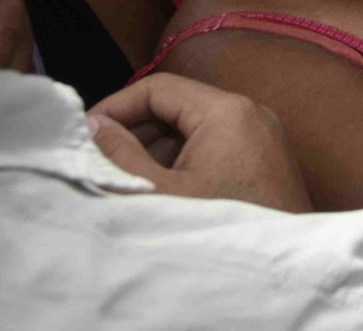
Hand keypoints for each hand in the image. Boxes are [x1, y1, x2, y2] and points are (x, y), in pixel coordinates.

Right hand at [86, 74, 310, 212]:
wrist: (276, 274)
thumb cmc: (218, 233)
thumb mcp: (157, 192)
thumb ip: (120, 154)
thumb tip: (95, 126)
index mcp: (228, 111)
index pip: (159, 87)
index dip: (116, 107)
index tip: (86, 133)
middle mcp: (251, 114)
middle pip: (177, 106)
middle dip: (134, 131)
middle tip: (98, 160)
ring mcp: (262, 137)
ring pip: (193, 128)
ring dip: (155, 150)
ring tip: (124, 181)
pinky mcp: (264, 160)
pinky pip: (214, 146)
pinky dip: (182, 161)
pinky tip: (160, 192)